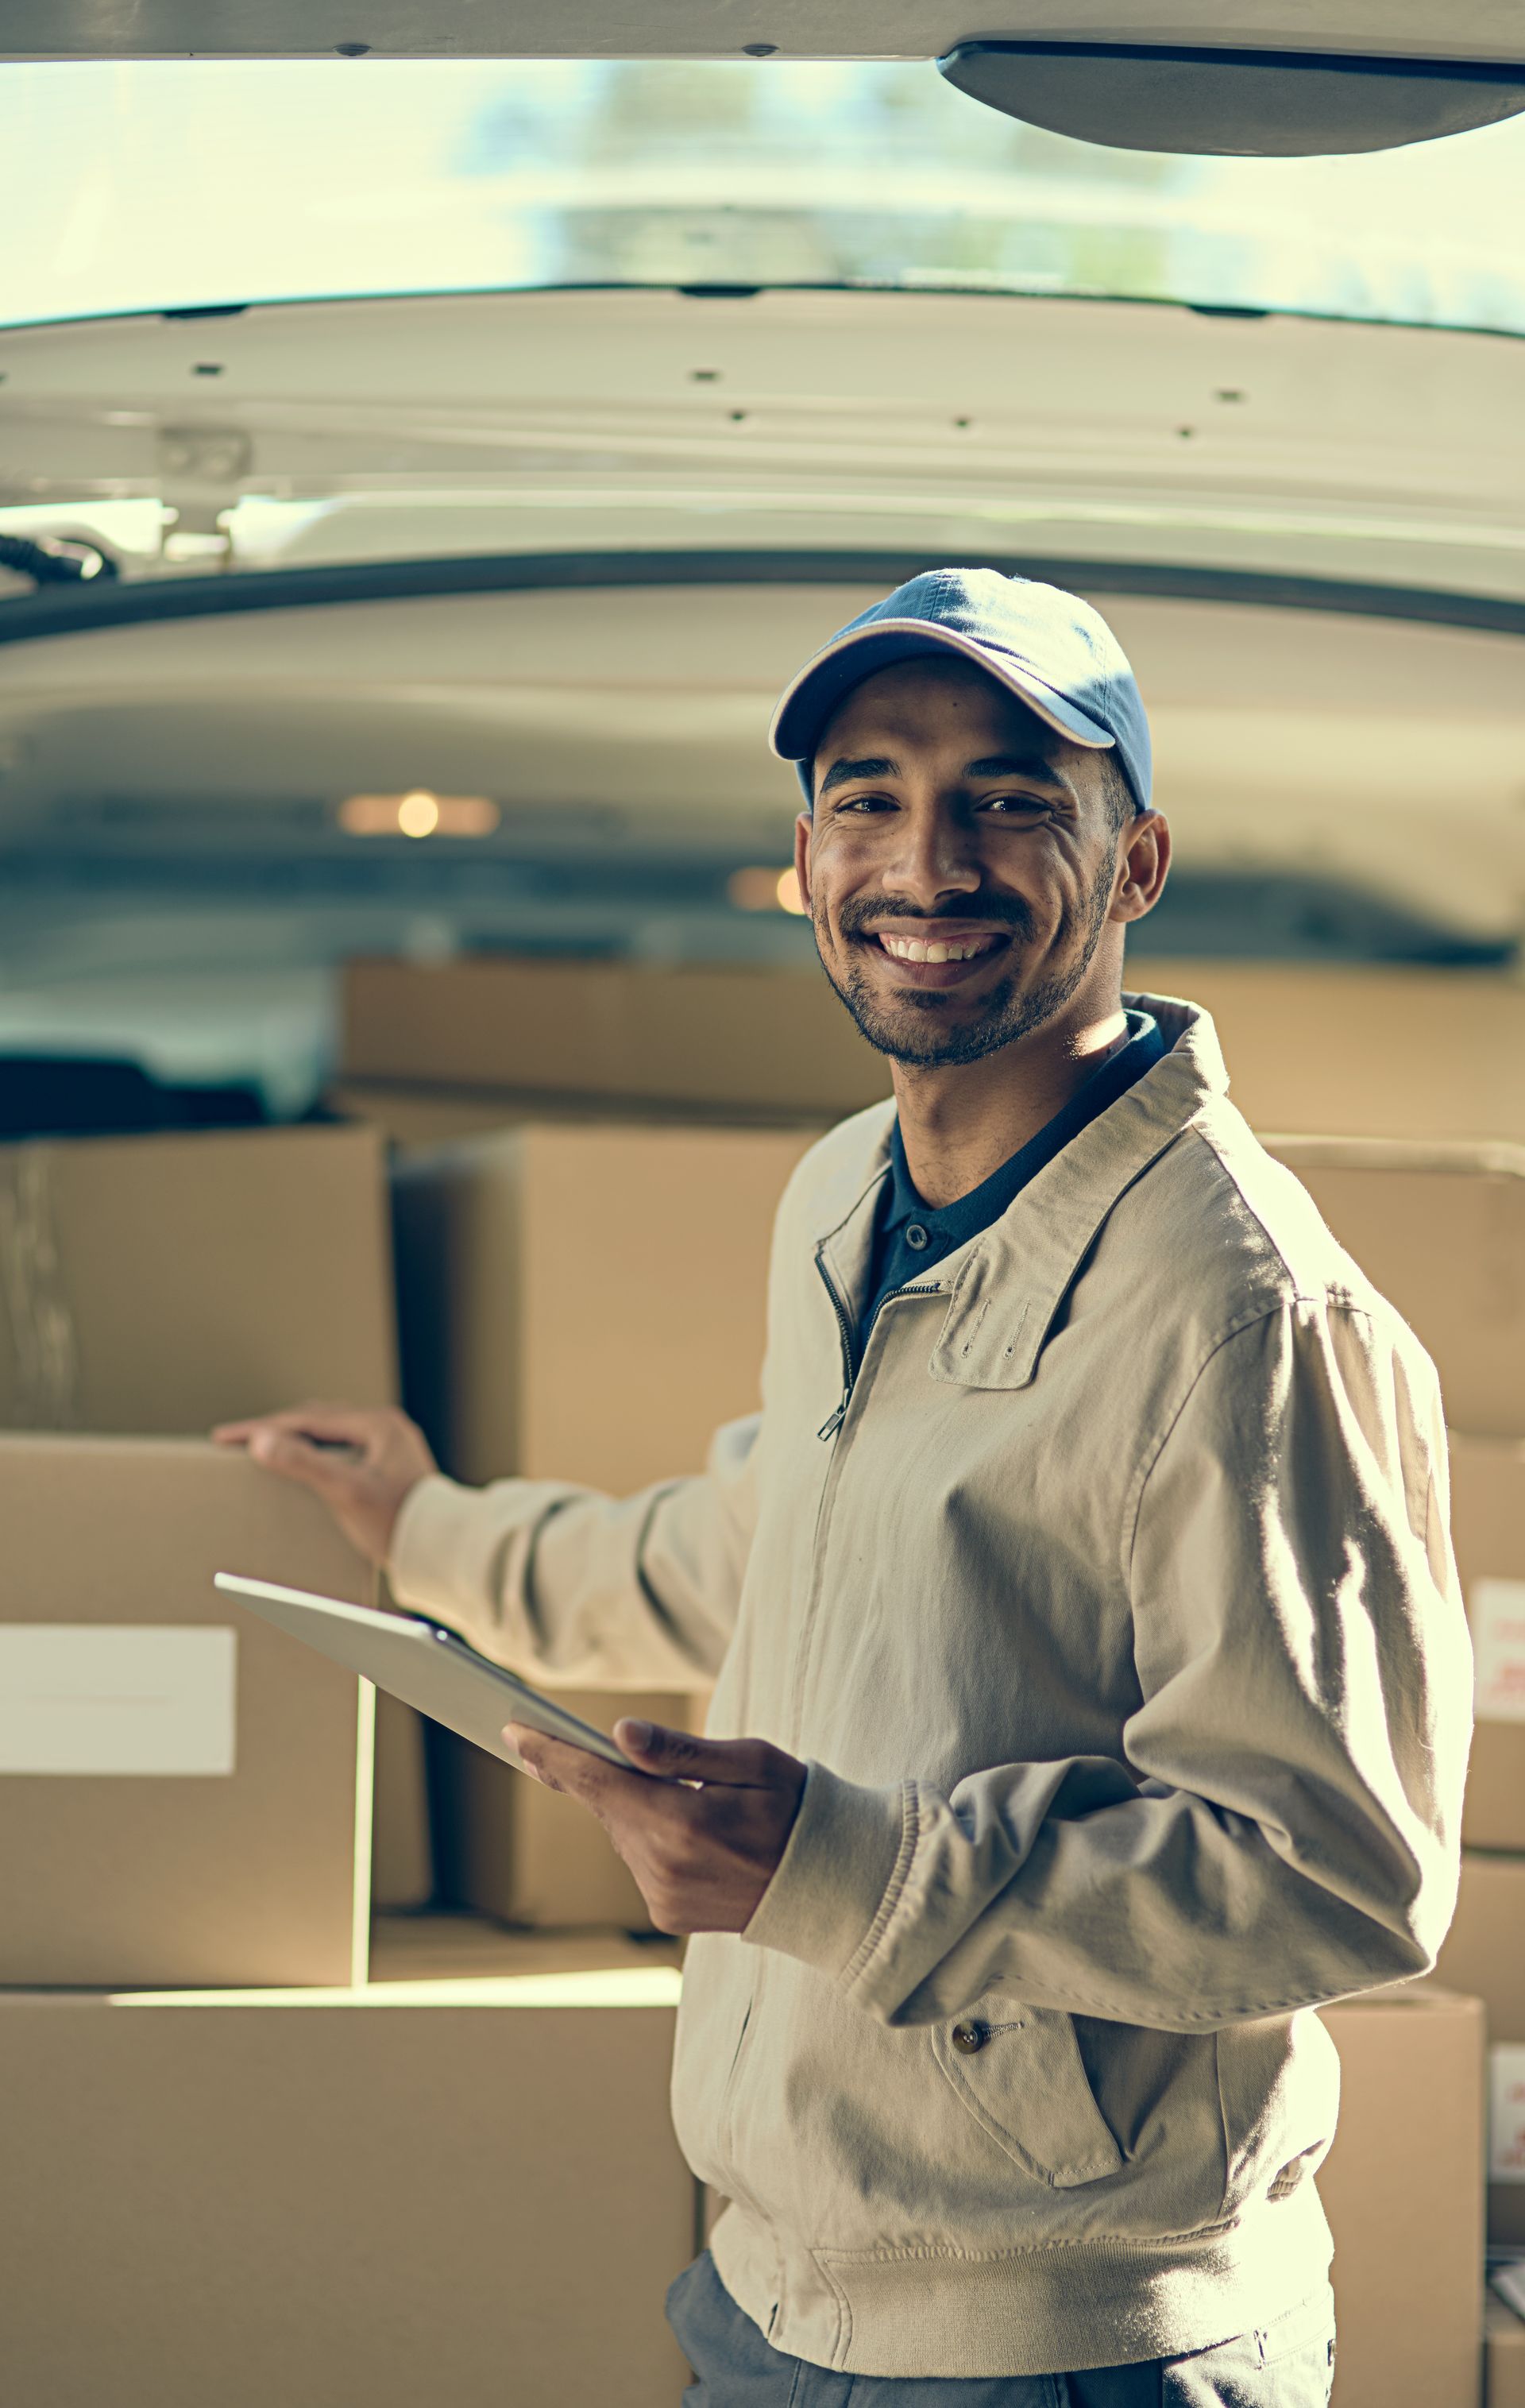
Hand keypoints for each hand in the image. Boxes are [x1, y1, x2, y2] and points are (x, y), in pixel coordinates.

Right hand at [211, 1402, 437, 1565]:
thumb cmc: (399, 1522)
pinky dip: (314, 1453)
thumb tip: (261, 1441)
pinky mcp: (389, 1467)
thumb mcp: (345, 1491)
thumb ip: (304, 1464)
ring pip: (330, 1433)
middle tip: (237, 1441)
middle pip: (317, 1420)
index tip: (225, 1438)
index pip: (306, 1419)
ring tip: (263, 1449)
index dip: (262, 1428)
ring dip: (295, 1439)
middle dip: (276, 1429)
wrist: (442, 1551)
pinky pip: (341, 1449)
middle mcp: (385, 1428)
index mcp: (377, 1424)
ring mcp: (389, 1446)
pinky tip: (302, 1467)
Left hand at [506, 1718, 806, 1935]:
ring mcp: (663, 1896)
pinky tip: (693, 1832)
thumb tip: (619, 1734)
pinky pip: (639, 1861)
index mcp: (683, 1822)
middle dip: (605, 1774)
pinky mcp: (667, 1913)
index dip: (553, 1754)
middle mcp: (663, 1867)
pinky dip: (652, 1838)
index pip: (598, 1781)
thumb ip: (680, 1751)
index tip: (516, 1731)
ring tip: (688, 1798)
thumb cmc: (796, 1809)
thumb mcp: (751, 1762)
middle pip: (607, 1805)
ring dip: (636, 1808)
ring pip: (623, 1833)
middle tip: (611, 1747)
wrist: (830, 1885)